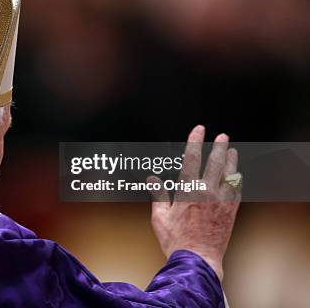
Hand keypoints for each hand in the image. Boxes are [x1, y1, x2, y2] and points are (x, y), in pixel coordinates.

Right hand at [148, 125, 240, 279]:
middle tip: (222, 136)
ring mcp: (222, 201)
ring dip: (231, 160)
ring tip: (232, 150)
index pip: (192, 159)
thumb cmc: (176, 240)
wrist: (198, 259)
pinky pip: (237, 189)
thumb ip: (158, 194)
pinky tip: (237, 174)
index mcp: (188, 191)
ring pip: (230, 173)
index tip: (199, 130)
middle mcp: (207, 192)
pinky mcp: (231, 210)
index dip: (195, 141)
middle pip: (215, 162)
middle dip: (219, 146)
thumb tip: (152, 180)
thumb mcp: (160, 216)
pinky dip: (237, 179)